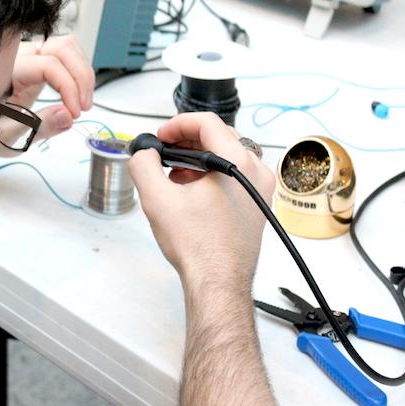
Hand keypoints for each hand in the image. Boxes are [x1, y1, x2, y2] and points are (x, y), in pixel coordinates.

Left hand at [0, 35, 93, 153]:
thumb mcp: (10, 136)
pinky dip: (76, 72)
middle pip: (62, 46)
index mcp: (7, 72)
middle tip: (84, 106)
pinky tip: (75, 94)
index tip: (75, 113)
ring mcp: (29, 58)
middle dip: (80, 75)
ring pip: (67, 47)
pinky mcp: (37, 64)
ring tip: (82, 101)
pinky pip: (64, 56)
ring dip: (81, 72)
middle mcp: (18, 57)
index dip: (68, 87)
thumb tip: (67, 116)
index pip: (49, 65)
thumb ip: (41, 126)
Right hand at [127, 113, 274, 292]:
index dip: (178, 124)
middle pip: (220, 136)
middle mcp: (257, 172)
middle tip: (164, 152)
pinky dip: (211, 175)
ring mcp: (261, 190)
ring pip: (227, 156)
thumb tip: (143, 152)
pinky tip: (190, 193)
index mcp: (238, 163)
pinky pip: (234, 176)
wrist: (218, 282)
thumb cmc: (198, 247)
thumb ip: (144, 164)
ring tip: (174, 175)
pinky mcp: (257, 206)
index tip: (161, 137)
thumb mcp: (157, 198)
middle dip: (187, 140)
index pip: (208, 123)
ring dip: (198, 158)